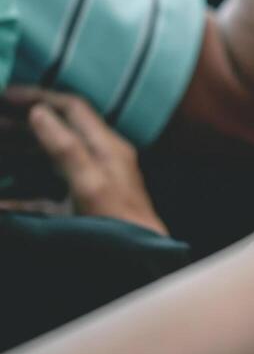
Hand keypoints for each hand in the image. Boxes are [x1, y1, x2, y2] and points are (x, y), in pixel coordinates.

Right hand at [9, 89, 166, 234]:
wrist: (141, 259)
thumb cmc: (117, 223)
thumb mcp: (89, 182)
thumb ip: (66, 148)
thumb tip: (39, 112)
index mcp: (107, 147)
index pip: (72, 107)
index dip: (39, 96)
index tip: (4, 94)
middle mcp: (101, 158)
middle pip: (58, 128)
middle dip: (22, 121)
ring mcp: (91, 181)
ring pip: (49, 157)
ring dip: (19, 149)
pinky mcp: (80, 206)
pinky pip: (44, 193)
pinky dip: (19, 195)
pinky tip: (0, 203)